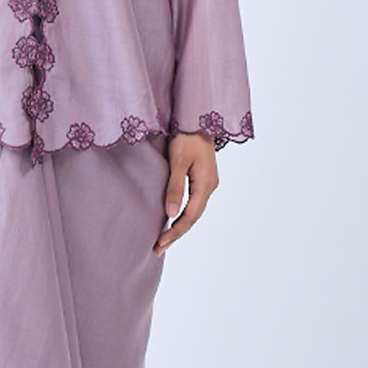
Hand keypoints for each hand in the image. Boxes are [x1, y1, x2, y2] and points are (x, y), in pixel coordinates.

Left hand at [155, 132, 217, 254]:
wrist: (198, 118)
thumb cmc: (186, 136)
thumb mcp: (177, 161)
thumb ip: (175, 187)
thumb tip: (170, 214)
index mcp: (205, 184)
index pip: (190, 216)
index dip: (175, 231)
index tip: (160, 243)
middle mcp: (210, 186)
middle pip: (193, 217)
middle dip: (176, 233)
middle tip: (158, 248)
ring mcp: (208, 183)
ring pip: (194, 211)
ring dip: (179, 226)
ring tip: (164, 240)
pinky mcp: (203, 178)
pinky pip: (194, 203)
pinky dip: (183, 214)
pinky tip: (173, 219)